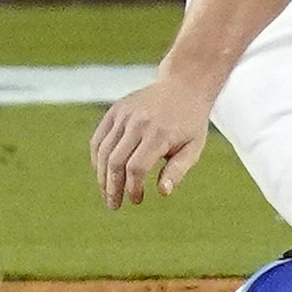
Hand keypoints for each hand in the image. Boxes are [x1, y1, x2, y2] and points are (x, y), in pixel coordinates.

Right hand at [91, 74, 216, 208]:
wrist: (184, 86)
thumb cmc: (190, 123)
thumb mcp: (193, 147)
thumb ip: (177, 170)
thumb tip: (162, 193)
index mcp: (159, 134)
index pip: (137, 168)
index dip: (133, 188)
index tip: (137, 200)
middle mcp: (139, 123)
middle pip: (116, 162)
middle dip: (112, 187)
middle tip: (114, 205)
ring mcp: (124, 115)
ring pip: (103, 152)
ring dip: (102, 176)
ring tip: (108, 192)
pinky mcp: (115, 111)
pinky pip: (99, 139)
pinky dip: (98, 158)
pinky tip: (103, 173)